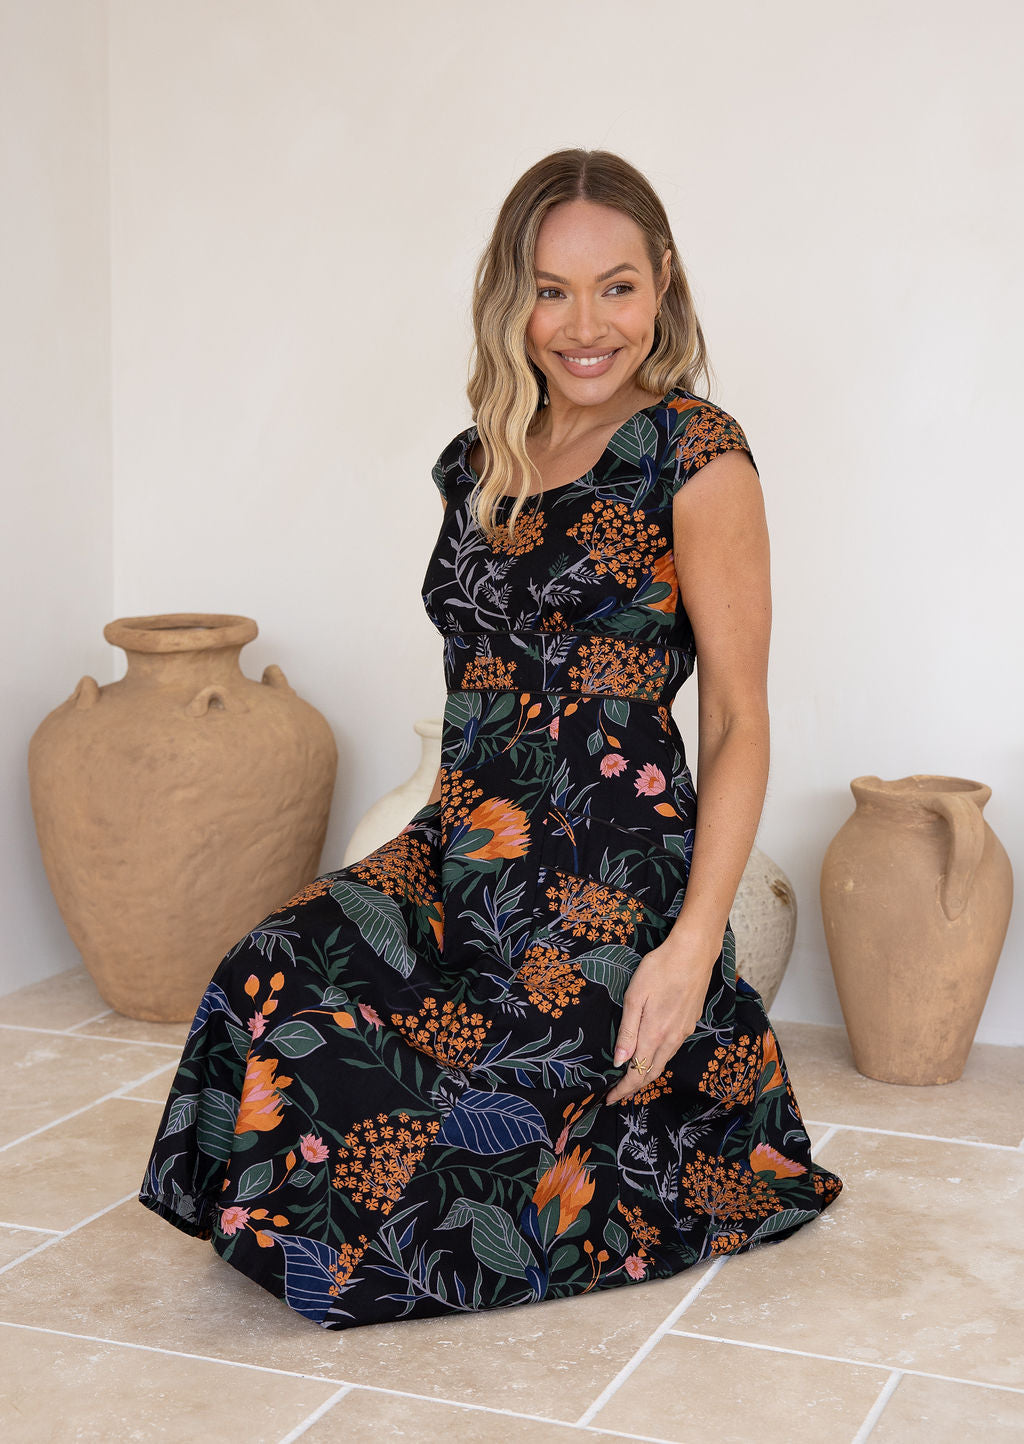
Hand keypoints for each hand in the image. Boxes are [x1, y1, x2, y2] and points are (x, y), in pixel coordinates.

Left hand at [604, 929, 718, 1105]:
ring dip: (647, 1074)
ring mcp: (684, 1031)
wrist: (694, 953)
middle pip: (652, 1073)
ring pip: (664, 1061)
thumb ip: (627, 1032)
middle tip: (617, 1093)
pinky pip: (672, 1049)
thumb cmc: (659, 970)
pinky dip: (658, 1059)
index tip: (609, 1099)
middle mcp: (672, 1039)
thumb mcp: (635, 997)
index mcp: (655, 1034)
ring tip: (630, 1076)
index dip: (623, 1090)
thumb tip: (619, 1062)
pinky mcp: (691, 1023)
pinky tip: (651, 1052)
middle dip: (634, 1087)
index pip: (637, 1073)